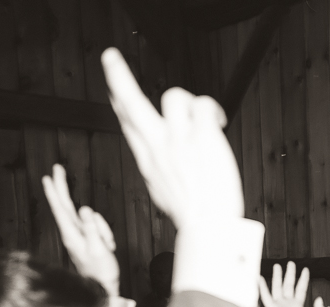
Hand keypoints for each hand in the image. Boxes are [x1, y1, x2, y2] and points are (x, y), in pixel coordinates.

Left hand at [42, 164, 118, 296]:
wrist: (103, 289)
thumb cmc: (101, 271)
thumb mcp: (99, 249)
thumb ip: (92, 228)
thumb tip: (84, 208)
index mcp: (71, 235)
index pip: (60, 209)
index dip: (54, 192)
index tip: (47, 177)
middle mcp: (72, 233)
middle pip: (65, 204)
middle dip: (62, 186)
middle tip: (57, 168)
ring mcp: (79, 235)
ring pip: (90, 218)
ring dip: (103, 229)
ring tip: (109, 246)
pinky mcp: (86, 238)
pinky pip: (96, 227)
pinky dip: (105, 235)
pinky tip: (109, 247)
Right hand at [101, 47, 242, 228]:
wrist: (207, 227)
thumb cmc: (193, 216)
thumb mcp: (164, 193)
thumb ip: (160, 171)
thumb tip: (161, 162)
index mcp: (147, 161)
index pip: (128, 125)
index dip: (118, 104)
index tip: (113, 90)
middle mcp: (157, 147)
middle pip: (131, 103)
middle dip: (118, 76)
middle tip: (110, 57)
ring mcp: (177, 139)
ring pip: (173, 96)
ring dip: (190, 100)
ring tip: (205, 118)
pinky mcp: (201, 136)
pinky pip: (202, 104)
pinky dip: (212, 109)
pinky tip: (218, 122)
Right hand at [257, 262, 326, 306]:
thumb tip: (320, 299)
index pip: (301, 290)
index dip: (303, 279)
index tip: (306, 270)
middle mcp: (287, 305)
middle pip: (288, 285)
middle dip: (290, 274)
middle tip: (291, 263)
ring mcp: (279, 306)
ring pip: (277, 287)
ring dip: (278, 276)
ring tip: (278, 265)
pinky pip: (265, 296)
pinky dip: (262, 287)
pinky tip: (260, 278)